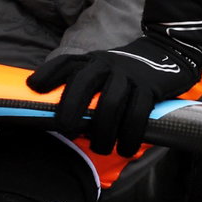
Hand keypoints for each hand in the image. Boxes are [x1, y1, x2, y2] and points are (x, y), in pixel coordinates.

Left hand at [26, 35, 201, 156]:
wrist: (167, 52)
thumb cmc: (126, 71)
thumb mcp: (102, 69)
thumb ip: (84, 84)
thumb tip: (61, 119)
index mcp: (92, 60)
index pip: (66, 63)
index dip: (48, 73)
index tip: (34, 88)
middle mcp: (107, 65)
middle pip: (84, 83)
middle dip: (71, 107)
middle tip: (66, 130)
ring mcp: (129, 75)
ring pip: (111, 103)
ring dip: (104, 130)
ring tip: (101, 148)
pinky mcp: (150, 87)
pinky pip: (138, 113)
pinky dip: (131, 134)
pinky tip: (126, 149)